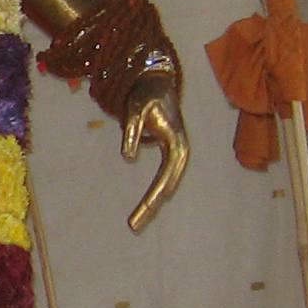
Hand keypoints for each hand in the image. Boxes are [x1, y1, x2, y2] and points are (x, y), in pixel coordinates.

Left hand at [118, 70, 187, 232]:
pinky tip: (143, 208)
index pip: (164, 179)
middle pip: (166, 187)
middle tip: (132, 226)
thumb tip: (128, 156)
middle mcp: (180, 153)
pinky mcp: (168, 153)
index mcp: (177, 146)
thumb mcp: (135, 109)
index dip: (151, 198)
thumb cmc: (146, 95)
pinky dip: (153, 193)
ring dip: (152, 204)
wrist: (155, 81)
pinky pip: (160, 179)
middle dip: (150, 207)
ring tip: (136, 223)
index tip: (139, 212)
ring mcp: (176, 154)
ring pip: (165, 185)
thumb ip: (131, 132)